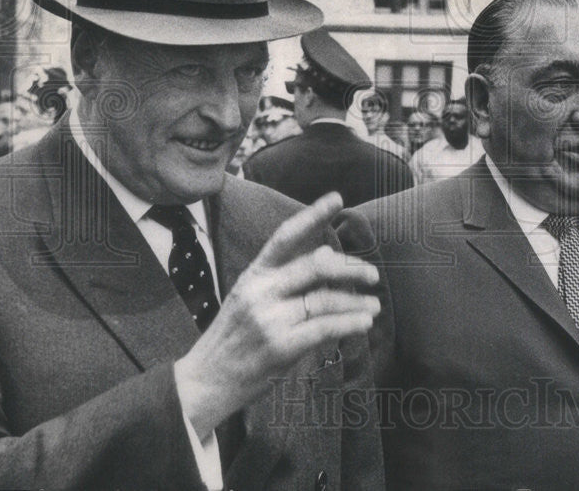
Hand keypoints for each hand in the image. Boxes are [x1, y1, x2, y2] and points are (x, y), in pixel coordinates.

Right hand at [174, 192, 379, 437]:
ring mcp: (269, 318)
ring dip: (356, 302)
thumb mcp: (250, 299)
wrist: (205, 381)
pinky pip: (325, 328)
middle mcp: (260, 291)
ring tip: (373, 306)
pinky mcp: (280, 346)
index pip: (285, 236)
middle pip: (316, 266)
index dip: (312, 214)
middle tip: (373, 275)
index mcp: (253, 274)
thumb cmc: (234, 339)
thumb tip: (328, 256)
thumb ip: (285, 279)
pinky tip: (363, 323)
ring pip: (325, 299)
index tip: (337, 198)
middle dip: (350, 268)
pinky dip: (350, 323)